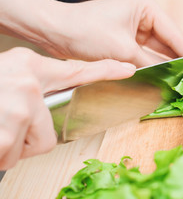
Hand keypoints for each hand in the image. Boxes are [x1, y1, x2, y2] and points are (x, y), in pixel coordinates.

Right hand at [0, 48, 134, 168]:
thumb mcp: (9, 79)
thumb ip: (34, 90)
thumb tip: (46, 114)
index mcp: (31, 66)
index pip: (79, 70)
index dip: (106, 71)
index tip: (129, 69)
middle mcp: (29, 82)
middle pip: (51, 130)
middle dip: (30, 138)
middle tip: (6, 124)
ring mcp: (19, 106)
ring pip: (33, 145)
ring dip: (12, 145)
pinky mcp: (8, 130)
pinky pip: (13, 155)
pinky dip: (1, 152)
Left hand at [41, 0, 182, 66]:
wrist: (56, 31)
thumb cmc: (85, 30)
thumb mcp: (121, 49)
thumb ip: (149, 64)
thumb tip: (171, 78)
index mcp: (147, 7)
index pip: (175, 34)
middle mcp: (146, 16)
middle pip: (172, 41)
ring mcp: (139, 28)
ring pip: (162, 50)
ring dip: (174, 63)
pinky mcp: (131, 41)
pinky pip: (150, 55)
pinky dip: (159, 66)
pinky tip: (172, 76)